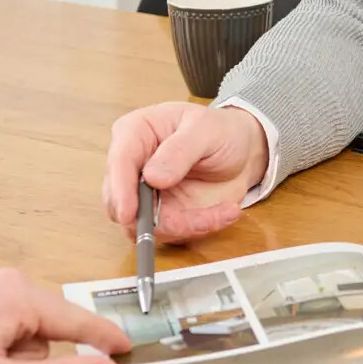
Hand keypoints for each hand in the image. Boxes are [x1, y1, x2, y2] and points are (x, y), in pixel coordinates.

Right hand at [102, 102, 269, 242]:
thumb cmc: (221, 131)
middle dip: (152, 218)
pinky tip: (225, 212)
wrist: (243, 152)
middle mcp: (133, 166)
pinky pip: (169, 234)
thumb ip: (180, 150)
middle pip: (120, 202)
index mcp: (135, 133)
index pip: (119, 162)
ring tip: (224, 210)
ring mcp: (144, 194)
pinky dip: (199, 228)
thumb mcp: (206, 130)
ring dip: (184, 225)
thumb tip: (152, 178)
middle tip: (191, 220)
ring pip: (143, 226)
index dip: (121, 190)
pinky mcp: (161, 215)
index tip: (129, 213)